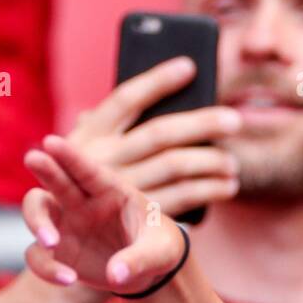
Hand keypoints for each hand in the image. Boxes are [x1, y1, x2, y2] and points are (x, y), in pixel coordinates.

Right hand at [22, 136, 186, 296]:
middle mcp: (82, 202)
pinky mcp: (58, 252)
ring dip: (38, 223)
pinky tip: (69, 279)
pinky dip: (48, 268)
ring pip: (37, 213)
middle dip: (45, 169)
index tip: (52, 142)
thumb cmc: (159, 248)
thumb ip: (140, 260)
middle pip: (55, 181)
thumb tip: (116, 276)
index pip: (88, 170)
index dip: (70, 156)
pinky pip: (40, 257)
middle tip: (34, 158)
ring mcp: (66, 225)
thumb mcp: (160, 252)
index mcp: (110, 191)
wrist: (151, 272)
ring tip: (51, 242)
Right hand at [67, 58, 242, 218]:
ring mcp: (122, 189)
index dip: (158, 81)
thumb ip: (115, 123)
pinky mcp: (139, 216)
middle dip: (201, 124)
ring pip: (175, 166)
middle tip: (234, 120)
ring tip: (233, 162)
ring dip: (211, 162)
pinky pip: (182, 198)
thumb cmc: (89, 180)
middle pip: (160, 133)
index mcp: (90, 135)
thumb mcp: (88, 149)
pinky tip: (228, 186)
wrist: (68, 236)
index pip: (125, 99)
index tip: (189, 67)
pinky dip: (210, 190)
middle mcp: (104, 160)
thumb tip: (156, 97)